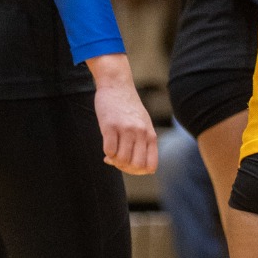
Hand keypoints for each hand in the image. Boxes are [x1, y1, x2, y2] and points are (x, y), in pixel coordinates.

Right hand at [88, 55, 157, 173]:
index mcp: (151, 135)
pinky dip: (107, 153)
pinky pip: (109, 150)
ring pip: (122, 160)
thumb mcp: (144, 124)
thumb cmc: (129, 107)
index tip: (131, 166)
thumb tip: (140, 168)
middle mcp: (140, 133)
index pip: (151, 166)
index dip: (140, 172)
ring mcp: (126, 129)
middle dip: (125, 168)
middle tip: (119, 162)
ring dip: (115, 162)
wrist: (117, 85)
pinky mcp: (110, 125)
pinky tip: (106, 148)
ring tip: (111, 155)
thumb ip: (144, 143)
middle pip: (136, 165)